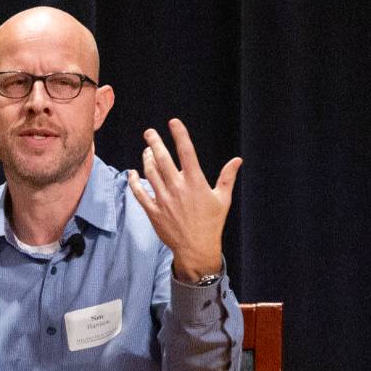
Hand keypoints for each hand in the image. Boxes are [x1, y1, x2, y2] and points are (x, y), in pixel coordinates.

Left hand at [129, 118, 240, 281]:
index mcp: (196, 182)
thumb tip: (237, 160)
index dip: (179, 135)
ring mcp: (163, 199)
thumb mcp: (222, 199)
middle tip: (149, 132)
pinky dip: (134, 181)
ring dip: (146, 159)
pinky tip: (132, 173)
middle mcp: (177, 188)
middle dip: (154, 142)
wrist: (196, 248)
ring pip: (150, 173)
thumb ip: (227, 177)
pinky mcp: (153, 211)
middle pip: (162, 159)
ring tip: (147, 150)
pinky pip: (140, 193)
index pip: (186, 152)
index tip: (173, 122)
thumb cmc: (212, 223)